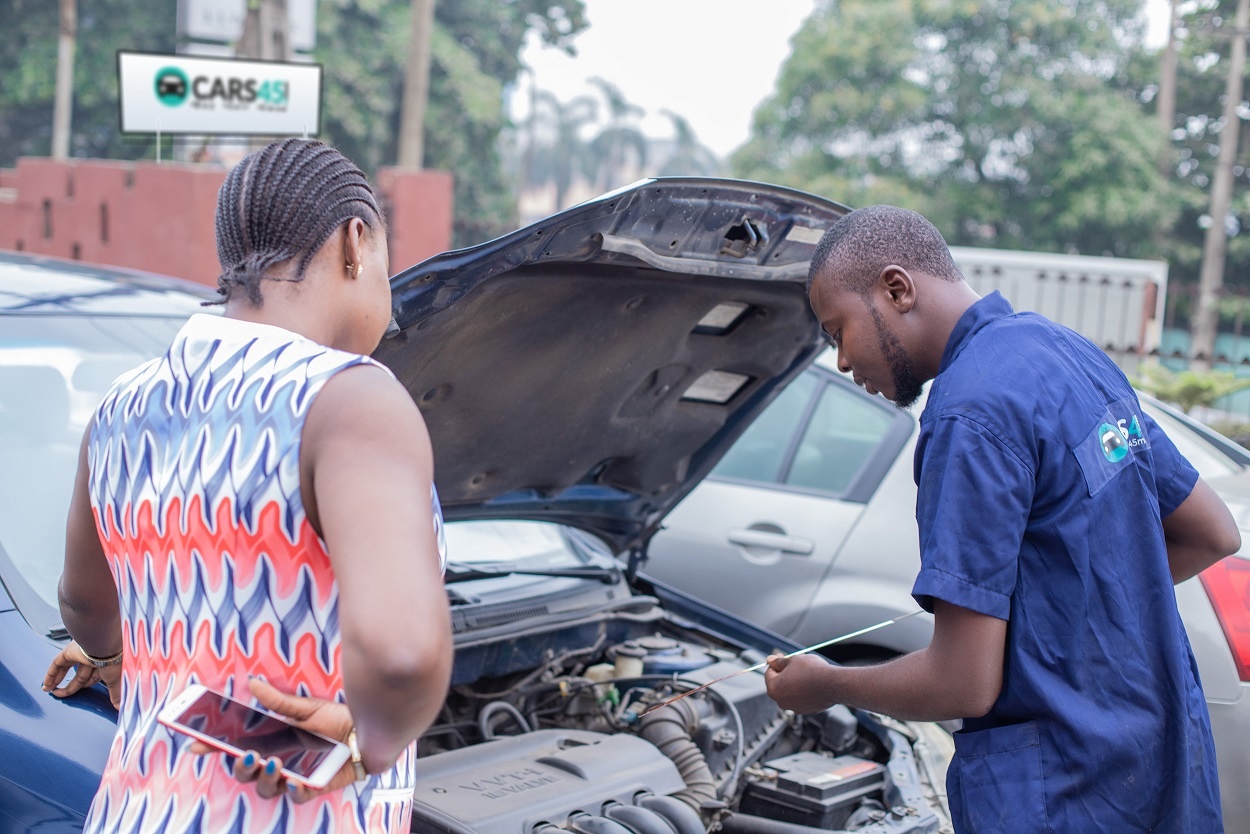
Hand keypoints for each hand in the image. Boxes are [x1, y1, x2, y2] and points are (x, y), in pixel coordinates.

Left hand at [42, 642, 121, 708]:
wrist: (107, 645)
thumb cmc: (115, 659)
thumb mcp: (115, 680)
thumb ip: (115, 694)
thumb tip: (119, 707)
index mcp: (104, 663)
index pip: (93, 677)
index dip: (87, 687)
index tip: (83, 696)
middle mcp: (91, 657)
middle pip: (78, 676)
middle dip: (70, 687)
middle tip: (61, 695)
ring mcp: (79, 654)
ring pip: (65, 668)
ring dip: (56, 681)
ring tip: (49, 691)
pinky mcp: (69, 652)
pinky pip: (56, 664)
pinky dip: (50, 675)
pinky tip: (46, 685)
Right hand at [189, 678, 360, 802]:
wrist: (368, 732)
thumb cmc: (336, 720)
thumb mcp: (306, 708)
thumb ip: (279, 702)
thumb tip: (252, 683)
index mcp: (271, 742)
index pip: (235, 747)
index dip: (213, 747)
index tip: (194, 744)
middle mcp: (278, 762)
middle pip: (246, 773)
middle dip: (240, 766)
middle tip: (246, 755)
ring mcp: (294, 776)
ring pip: (267, 788)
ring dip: (265, 778)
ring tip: (273, 763)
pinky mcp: (314, 787)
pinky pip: (297, 796)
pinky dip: (294, 790)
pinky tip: (295, 781)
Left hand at [764, 652, 839, 713]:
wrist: (832, 684)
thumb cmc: (812, 671)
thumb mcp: (793, 660)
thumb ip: (779, 662)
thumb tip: (770, 660)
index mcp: (773, 689)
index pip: (769, 673)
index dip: (775, 663)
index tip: (782, 656)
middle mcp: (781, 702)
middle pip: (779, 683)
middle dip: (785, 673)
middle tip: (794, 663)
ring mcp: (794, 708)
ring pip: (790, 691)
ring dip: (794, 682)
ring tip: (805, 672)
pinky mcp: (806, 710)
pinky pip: (801, 698)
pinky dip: (804, 691)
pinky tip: (812, 682)